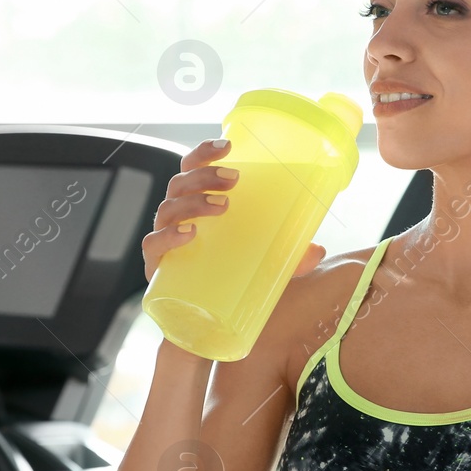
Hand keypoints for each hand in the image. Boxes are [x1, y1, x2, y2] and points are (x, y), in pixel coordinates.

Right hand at [144, 138, 324, 280]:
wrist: (203, 324)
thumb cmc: (228, 280)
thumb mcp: (264, 263)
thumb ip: (291, 257)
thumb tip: (317, 250)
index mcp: (196, 204)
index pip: (192, 168)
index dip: (204, 153)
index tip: (228, 146)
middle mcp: (176, 217)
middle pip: (180, 183)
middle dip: (204, 175)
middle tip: (234, 180)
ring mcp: (164, 241)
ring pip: (168, 208)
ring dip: (193, 202)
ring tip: (221, 206)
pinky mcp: (157, 268)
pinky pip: (153, 245)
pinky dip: (167, 236)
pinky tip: (189, 234)